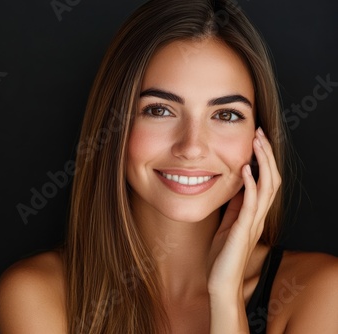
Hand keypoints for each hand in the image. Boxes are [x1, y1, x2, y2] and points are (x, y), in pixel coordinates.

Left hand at [207, 127, 280, 331]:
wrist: (221, 282)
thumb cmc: (222, 255)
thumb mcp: (228, 224)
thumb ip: (235, 206)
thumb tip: (235, 185)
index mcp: (254, 214)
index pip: (266, 181)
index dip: (264, 159)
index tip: (257, 139)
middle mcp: (258, 216)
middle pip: (272, 179)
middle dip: (266, 155)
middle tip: (260, 133)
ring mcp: (253, 223)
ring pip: (267, 187)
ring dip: (262, 163)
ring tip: (257, 143)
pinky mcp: (243, 231)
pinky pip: (250, 204)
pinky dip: (250, 185)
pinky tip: (246, 170)